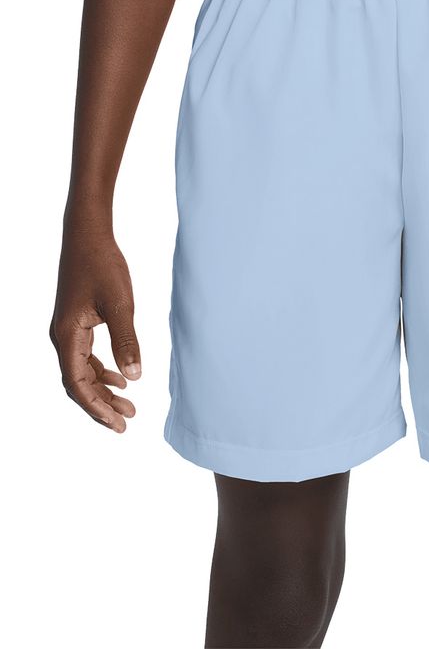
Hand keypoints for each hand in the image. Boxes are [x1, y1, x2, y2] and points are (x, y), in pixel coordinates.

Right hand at [50, 230, 139, 432]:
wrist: (88, 236)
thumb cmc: (103, 265)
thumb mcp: (121, 304)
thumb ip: (127, 341)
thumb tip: (133, 377)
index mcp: (67, 336)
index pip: (78, 383)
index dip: (97, 406)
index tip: (118, 423)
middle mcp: (62, 337)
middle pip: (78, 383)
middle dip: (101, 405)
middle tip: (127, 423)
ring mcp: (68, 330)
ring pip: (82, 371)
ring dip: (103, 390)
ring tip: (129, 406)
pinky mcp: (77, 323)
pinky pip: (85, 357)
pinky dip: (101, 371)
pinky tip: (120, 378)